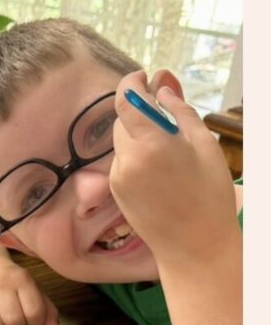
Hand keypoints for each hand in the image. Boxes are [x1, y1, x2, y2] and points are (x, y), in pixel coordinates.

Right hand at [0, 259, 60, 324]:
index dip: (36, 324)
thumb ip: (47, 312)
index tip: (33, 320)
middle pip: (14, 322)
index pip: (34, 313)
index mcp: (22, 279)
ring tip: (3, 316)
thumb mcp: (34, 291)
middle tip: (18, 321)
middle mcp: (0, 283)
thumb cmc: (14, 283)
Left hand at [109, 70, 239, 267]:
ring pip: (122, 142)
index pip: (126, 99)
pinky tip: (159, 174)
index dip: (132, 83)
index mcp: (151, 145)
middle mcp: (127, 160)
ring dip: (139, 137)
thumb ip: (179, 111)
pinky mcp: (116, 192)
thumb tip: (161, 88)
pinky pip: (122, 162)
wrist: (194, 247)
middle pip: (124, 120)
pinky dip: (136, 158)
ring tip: (168, 155)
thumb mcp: (204, 145)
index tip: (143, 77)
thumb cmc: (208, 196)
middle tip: (167, 119)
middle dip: (141, 114)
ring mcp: (118, 178)